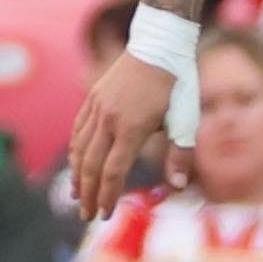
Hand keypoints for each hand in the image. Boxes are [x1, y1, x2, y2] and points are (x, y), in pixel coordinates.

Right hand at [71, 52, 185, 218]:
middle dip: (88, 194)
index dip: (107, 196)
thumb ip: (180, 154)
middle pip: (91, 166)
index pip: (113, 172)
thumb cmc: (179, 84)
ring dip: (77, 176)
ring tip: (78, 196)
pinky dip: (75, 152)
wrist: (160, 45)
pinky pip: (77, 131)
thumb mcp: (187, 119)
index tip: (105, 215)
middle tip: (87, 216)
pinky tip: (76, 164)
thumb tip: (176, 187)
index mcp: (132, 128)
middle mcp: (109, 120)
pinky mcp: (92, 99)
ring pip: (79, 149)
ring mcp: (97, 108)